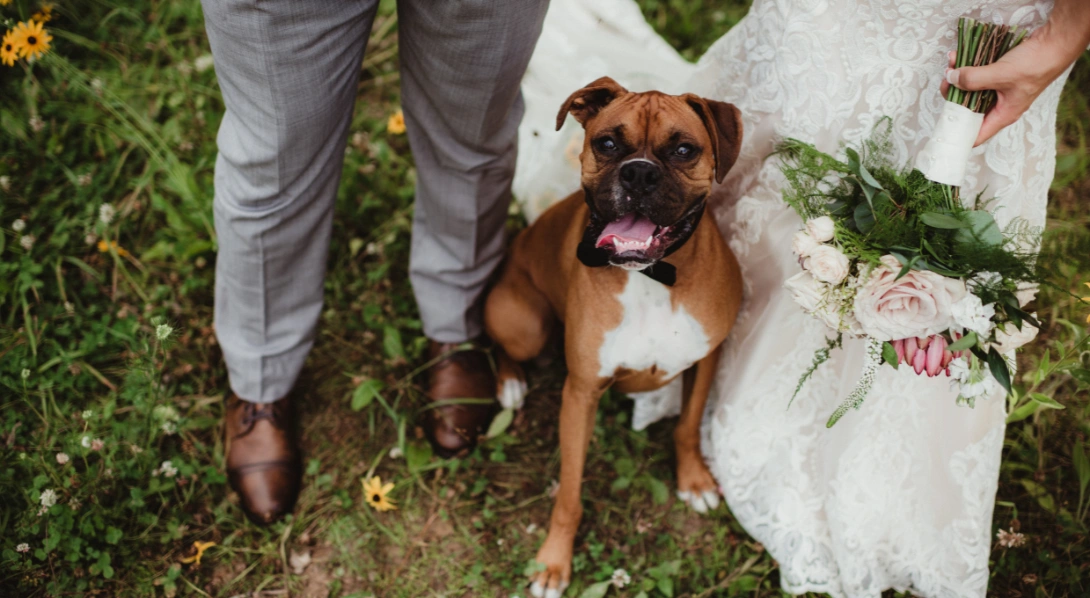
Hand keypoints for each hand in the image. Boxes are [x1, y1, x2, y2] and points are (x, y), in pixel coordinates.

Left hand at [939, 32, 1068, 146]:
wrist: (1053, 43)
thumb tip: (950, 79)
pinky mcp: (997, 75)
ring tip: (951, 62)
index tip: (941, 125)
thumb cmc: (1035, 64)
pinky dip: (966, 67)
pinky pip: (976, 75)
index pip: (976, 135)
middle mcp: (999, 105)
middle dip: (953, 95)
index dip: (958, 134)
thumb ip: (974, 79)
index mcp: (1002, 115)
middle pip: (967, 108)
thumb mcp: (1001, 74)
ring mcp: (998, 90)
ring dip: (958, 76)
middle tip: (946, 80)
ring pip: (970, 89)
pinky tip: (958, 57)